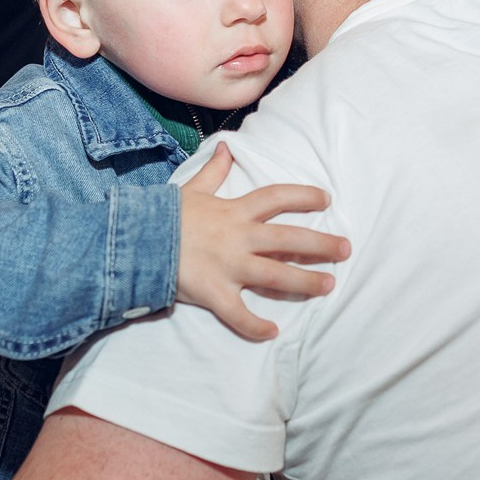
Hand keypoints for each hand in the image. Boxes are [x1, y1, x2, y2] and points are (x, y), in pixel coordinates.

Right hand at [178, 144, 349, 340]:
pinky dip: (255, 326)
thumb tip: (226, 147)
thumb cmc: (164, 216)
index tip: (326, 198)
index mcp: (234, 211)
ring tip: (328, 286)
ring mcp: (228, 267)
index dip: (303, 196)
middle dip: (320, 244)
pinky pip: (238, 314)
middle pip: (288, 238)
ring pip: (275, 275)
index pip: (276, 197)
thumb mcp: (192, 189)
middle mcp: (238, 238)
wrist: (134, 241)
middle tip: (345, 249)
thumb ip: (214, 171)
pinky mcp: (214, 293)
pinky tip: (272, 332)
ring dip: (304, 282)